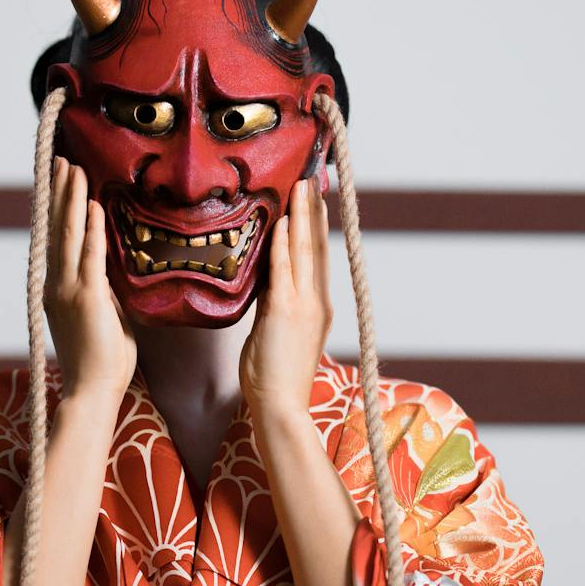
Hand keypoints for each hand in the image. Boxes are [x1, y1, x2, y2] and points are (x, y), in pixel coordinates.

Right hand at [46, 157, 135, 403]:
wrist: (93, 390)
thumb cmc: (102, 359)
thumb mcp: (104, 314)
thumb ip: (103, 288)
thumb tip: (109, 267)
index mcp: (58, 288)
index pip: (56, 239)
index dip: (56, 208)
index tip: (57, 180)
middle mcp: (56, 284)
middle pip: (56, 228)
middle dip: (58, 192)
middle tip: (60, 160)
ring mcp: (68, 290)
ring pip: (69, 234)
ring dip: (71, 199)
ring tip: (73, 168)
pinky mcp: (87, 297)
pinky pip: (91, 255)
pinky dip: (92, 228)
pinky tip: (93, 204)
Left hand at [240, 179, 331, 425]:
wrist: (280, 406)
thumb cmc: (274, 377)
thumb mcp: (276, 332)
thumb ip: (275, 303)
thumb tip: (265, 281)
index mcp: (318, 307)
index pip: (318, 258)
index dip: (317, 227)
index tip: (315, 200)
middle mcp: (317, 301)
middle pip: (318, 246)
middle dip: (315, 211)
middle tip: (313, 179)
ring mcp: (304, 305)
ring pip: (305, 251)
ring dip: (302, 216)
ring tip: (302, 186)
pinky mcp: (286, 312)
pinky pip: (284, 270)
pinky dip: (283, 244)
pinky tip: (281, 222)